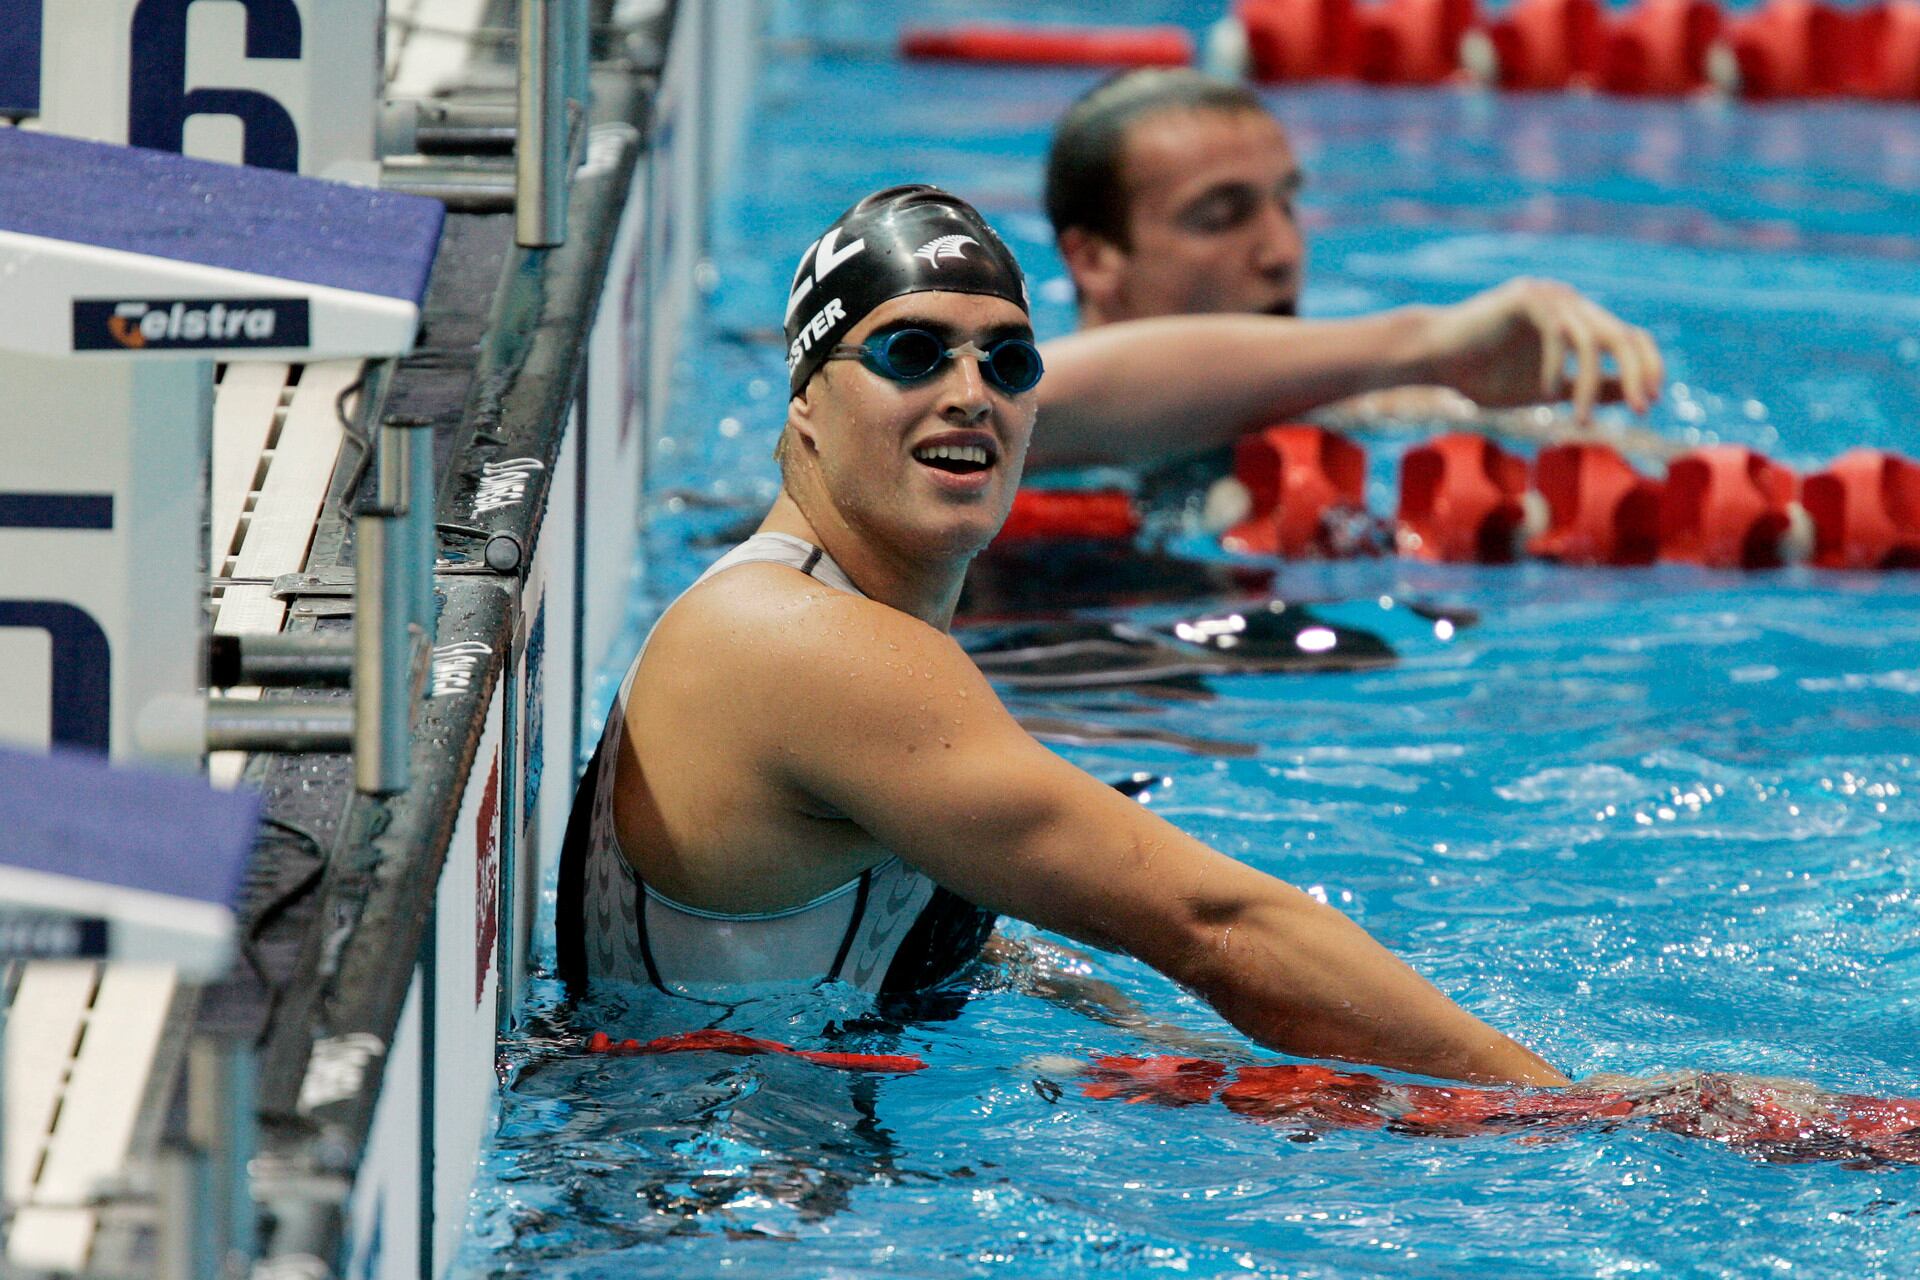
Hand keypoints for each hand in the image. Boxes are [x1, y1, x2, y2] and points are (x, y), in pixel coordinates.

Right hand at [1416, 278, 1664, 421]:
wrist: (1433, 360)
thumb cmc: (1483, 376)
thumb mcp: (1546, 390)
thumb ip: (1587, 388)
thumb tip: (1629, 396)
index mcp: (1577, 321)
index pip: (1630, 337)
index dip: (1647, 368)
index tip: (1648, 406)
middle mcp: (1568, 303)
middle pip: (1623, 334)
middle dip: (1637, 374)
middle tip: (1640, 410)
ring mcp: (1548, 296)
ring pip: (1592, 340)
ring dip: (1590, 384)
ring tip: (1582, 420)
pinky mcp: (1525, 298)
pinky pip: (1559, 333)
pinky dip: (1557, 367)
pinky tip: (1546, 392)